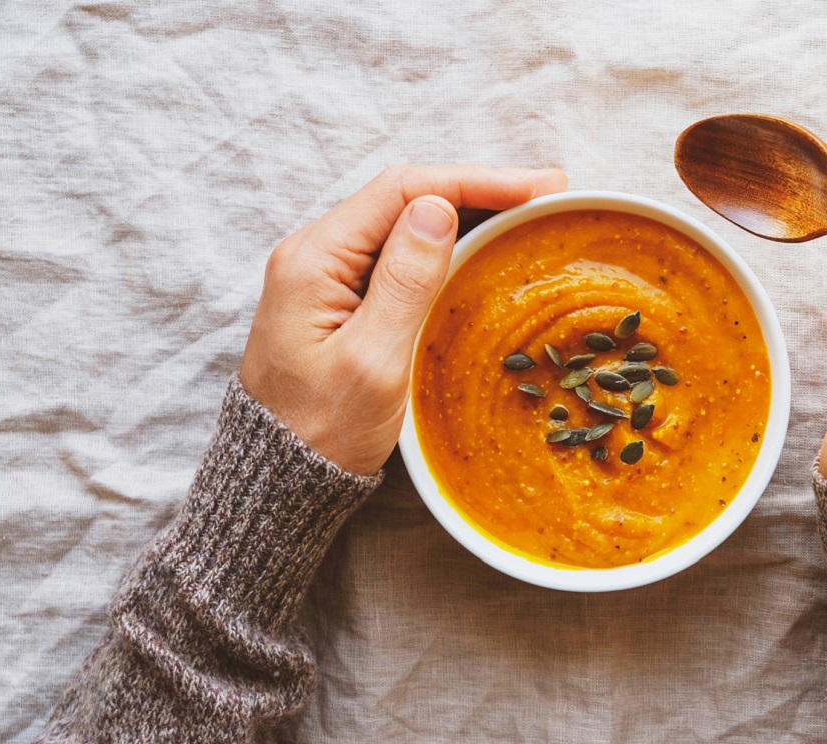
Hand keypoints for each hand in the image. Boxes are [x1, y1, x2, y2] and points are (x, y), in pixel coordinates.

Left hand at [240, 165, 567, 474]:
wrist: (279, 479)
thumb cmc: (322, 431)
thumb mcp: (372, 362)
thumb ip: (404, 282)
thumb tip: (437, 210)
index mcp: (315, 259)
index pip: (403, 191)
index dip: (474, 181)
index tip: (537, 187)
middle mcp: (315, 253)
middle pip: (406, 196)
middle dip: (478, 188)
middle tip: (548, 192)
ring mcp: (325, 274)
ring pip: (405, 220)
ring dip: (466, 210)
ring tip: (527, 210)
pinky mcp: (338, 297)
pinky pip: (398, 251)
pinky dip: (446, 241)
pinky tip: (481, 244)